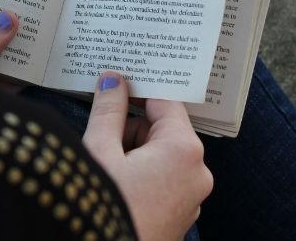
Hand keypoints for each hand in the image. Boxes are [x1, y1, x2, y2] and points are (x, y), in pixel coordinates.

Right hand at [81, 72, 213, 240]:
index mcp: (183, 150)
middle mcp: (196, 172)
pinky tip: (115, 181)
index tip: (116, 80)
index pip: (164, 101)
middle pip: (162, 129)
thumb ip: (108, 109)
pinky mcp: (179, 215)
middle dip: (130, 126)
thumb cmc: (104, 205)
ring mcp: (191, 198)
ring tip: (105, 165)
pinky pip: (162, 179)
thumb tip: (113, 80)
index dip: (139, 87)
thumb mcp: (99, 148)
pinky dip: (140, 172)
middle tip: (100, 134)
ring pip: (160, 154)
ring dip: (132, 150)